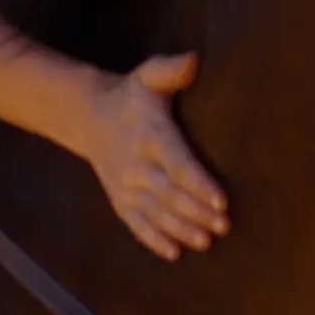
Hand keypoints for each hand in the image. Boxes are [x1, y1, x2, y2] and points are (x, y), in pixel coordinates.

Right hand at [81, 55, 230, 260]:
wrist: (89, 117)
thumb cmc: (133, 96)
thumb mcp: (149, 75)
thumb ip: (171, 69)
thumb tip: (194, 61)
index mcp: (148, 134)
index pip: (177, 162)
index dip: (198, 183)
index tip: (221, 200)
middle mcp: (135, 164)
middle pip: (169, 193)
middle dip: (196, 212)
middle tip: (225, 225)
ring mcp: (125, 185)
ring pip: (155, 212)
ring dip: (181, 229)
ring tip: (206, 241)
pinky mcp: (119, 200)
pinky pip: (136, 224)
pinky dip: (153, 240)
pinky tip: (174, 253)